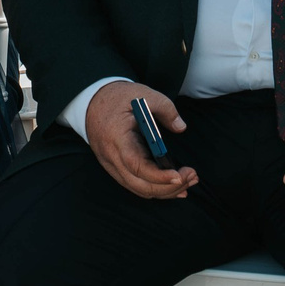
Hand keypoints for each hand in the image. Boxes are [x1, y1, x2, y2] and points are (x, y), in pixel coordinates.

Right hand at [84, 81, 197, 199]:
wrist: (92, 101)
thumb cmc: (118, 98)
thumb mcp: (143, 94)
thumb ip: (165, 108)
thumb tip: (181, 127)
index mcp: (117, 138)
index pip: (136, 165)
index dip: (158, 176)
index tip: (179, 176)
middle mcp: (111, 157)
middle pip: (139, 184)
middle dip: (168, 187)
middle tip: (192, 177)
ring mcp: (111, 165)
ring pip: (138, 189)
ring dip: (164, 191)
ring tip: (188, 182)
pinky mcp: (115, 168)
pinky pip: (135, 185)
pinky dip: (154, 188)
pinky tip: (172, 186)